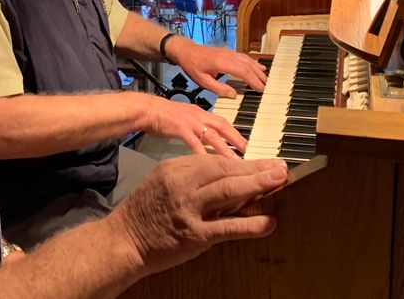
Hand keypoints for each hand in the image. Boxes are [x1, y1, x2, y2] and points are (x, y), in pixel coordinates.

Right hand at [105, 155, 287, 275]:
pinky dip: (250, 225)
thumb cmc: (143, 212)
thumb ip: (191, 178)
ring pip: (228, 191)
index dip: (245, 162)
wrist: (122, 241)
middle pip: (226, 170)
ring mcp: (188, 209)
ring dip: (257, 184)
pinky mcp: (193, 235)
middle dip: (257, 169)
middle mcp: (182, 184)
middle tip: (281, 167)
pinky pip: (227, 227)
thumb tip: (226, 177)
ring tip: (280, 180)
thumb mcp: (163, 182)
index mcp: (175, 169)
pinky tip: (268, 222)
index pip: (216, 161)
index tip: (265, 162)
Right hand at [143, 96, 246, 156]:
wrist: (147, 109)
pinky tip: (209, 163)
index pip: (223, 122)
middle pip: (223, 127)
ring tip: (235, 161)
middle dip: (236, 139)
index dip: (235, 133)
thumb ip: (197, 127)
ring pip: (212, 136)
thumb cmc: (163, 115)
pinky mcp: (180, 128)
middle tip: (248, 152)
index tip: (245, 143)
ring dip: (225, 149)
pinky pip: (194, 142)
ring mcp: (190, 121)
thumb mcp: (185, 118)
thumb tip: (206, 137)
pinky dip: (202, 153)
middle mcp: (199, 115)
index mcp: (201, 113)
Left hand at [167, 38, 266, 96]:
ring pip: (247, 60)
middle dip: (258, 76)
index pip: (242, 71)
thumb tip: (233, 95)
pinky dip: (253, 62)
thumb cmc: (193, 66)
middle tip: (266, 86)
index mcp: (221, 63)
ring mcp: (228, 52)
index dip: (253, 80)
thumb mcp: (202, 81)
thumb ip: (218, 88)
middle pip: (247, 65)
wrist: (187, 51)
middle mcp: (227, 56)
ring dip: (257, 69)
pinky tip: (258, 67)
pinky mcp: (228, 52)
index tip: (260, 89)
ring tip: (265, 79)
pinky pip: (243, 57)